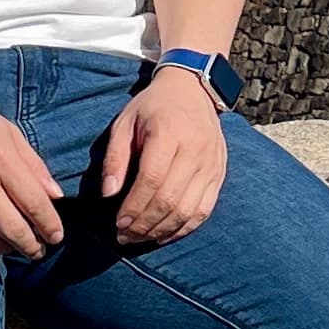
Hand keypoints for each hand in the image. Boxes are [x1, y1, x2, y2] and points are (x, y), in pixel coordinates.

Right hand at [0, 74, 66, 262]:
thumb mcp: (7, 130)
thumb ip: (34, 164)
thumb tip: (56, 197)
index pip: (34, 203)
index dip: (50, 225)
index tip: (57, 236)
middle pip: (14, 230)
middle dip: (33, 247)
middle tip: (40, 250)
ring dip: (9, 249)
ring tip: (17, 245)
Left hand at [99, 65, 229, 246]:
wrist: (193, 91)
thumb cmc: (152, 108)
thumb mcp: (125, 123)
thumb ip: (115, 158)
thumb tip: (109, 194)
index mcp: (169, 132)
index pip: (152, 179)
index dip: (134, 207)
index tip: (117, 223)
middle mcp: (195, 149)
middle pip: (170, 199)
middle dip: (144, 224)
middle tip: (124, 236)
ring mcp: (211, 164)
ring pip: (188, 210)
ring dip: (162, 230)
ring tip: (140, 237)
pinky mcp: (219, 174)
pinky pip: (204, 210)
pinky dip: (184, 228)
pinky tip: (164, 234)